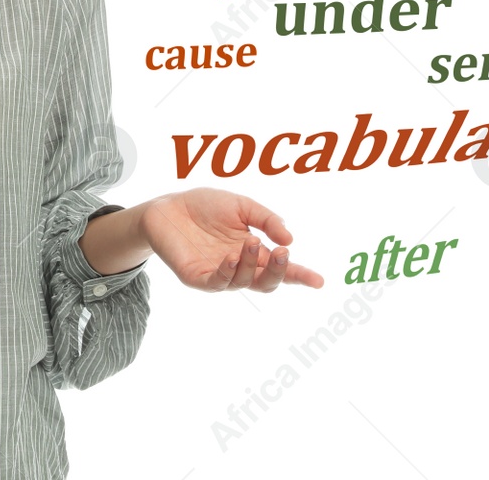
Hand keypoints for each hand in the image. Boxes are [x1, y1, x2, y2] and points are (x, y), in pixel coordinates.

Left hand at [141, 188, 323, 291]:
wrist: (168, 206)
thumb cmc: (205, 206)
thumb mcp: (242, 205)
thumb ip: (266, 220)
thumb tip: (290, 240)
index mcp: (253, 251)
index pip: (279, 268)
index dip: (300, 276)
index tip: (319, 281)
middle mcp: (238, 267)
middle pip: (265, 282)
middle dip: (278, 272)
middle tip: (282, 254)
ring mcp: (218, 274)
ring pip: (243, 282)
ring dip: (250, 264)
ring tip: (249, 241)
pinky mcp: (197, 277)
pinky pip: (215, 282)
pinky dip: (227, 273)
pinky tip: (231, 258)